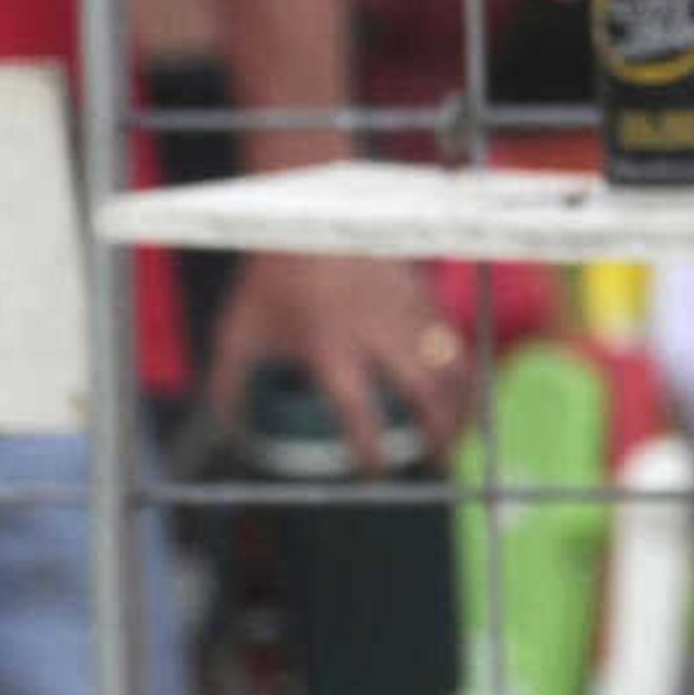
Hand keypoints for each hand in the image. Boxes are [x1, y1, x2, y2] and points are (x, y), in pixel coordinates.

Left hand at [203, 252, 470, 465]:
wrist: (304, 220)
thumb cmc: (267, 283)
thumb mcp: (237, 334)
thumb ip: (232, 386)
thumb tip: (234, 434)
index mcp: (328, 345)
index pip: (358, 411)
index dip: (371, 450)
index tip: (376, 474)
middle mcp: (375, 331)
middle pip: (424, 392)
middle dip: (439, 434)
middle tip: (441, 462)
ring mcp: (405, 310)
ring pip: (452, 366)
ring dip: (461, 405)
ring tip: (459, 433)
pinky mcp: (422, 294)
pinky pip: (455, 339)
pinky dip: (462, 371)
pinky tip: (458, 392)